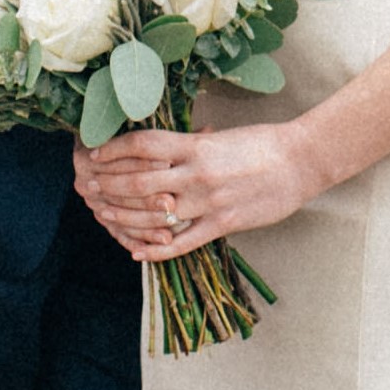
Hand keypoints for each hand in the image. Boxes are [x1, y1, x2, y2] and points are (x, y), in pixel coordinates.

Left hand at [75, 119, 316, 259]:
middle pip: (140, 181)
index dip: (113, 149)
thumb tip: (160, 147)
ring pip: (155, 214)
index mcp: (197, 145)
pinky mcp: (223, 224)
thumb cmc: (263, 144)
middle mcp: (198, 174)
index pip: (143, 145)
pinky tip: (137, 252)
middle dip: (109, 183)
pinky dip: (157, 250)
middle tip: (88, 184)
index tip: (95, 152)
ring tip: (103, 213)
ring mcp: (210, 202)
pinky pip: (183, 243)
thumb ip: (190, 144)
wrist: (301, 162)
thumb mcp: (221, 137)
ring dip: (124, 215)